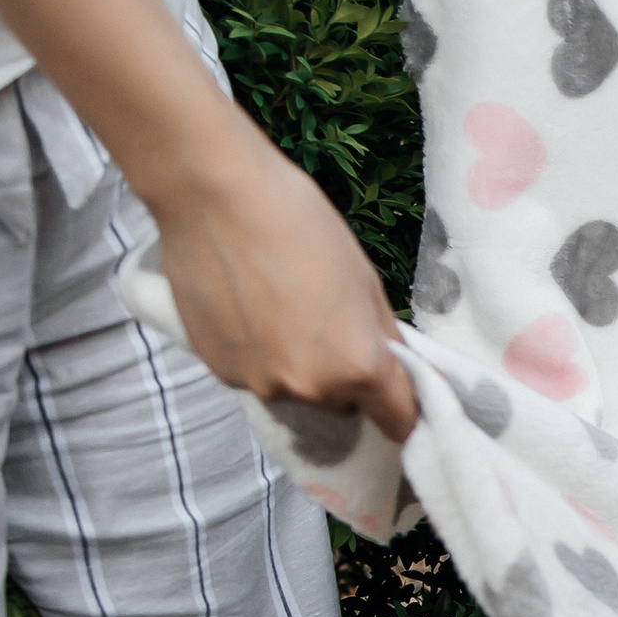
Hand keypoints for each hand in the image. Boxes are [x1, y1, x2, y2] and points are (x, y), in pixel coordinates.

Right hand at [145, 137, 420, 442]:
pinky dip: (261, 356)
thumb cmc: (299, 225)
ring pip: (299, 391)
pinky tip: (250, 309)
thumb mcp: (366, 281)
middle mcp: (310, 388)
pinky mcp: (221, 372)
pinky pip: (258, 376)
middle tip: (332, 324)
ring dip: (301, 366)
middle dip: (348, 377)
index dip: (404, 406)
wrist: (213, 196)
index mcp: (358, 367)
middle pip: (345, 404)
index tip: (402, 392)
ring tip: (283, 308)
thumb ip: (384, 337)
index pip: (398, 419)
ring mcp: (260, 383)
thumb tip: (404, 369)